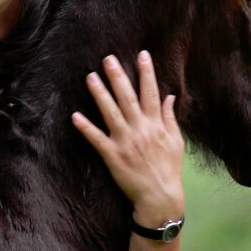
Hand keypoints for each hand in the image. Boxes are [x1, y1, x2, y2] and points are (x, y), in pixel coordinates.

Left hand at [71, 51, 184, 224]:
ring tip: (90, 77)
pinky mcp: (112, 155)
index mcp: (156, 124)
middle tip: (107, 58)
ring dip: (100, 94)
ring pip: (110, 113)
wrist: (160, 196)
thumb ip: (170, 118)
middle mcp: (141, 129)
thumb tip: (170, 97)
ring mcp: (125, 142)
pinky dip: (86, 127)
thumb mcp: (176, 142)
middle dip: (118, 77)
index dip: (146, 73)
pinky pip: (97, 139)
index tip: (142, 55)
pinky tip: (75, 116)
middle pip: (128, 98)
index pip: (151, 93)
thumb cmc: (168, 169)